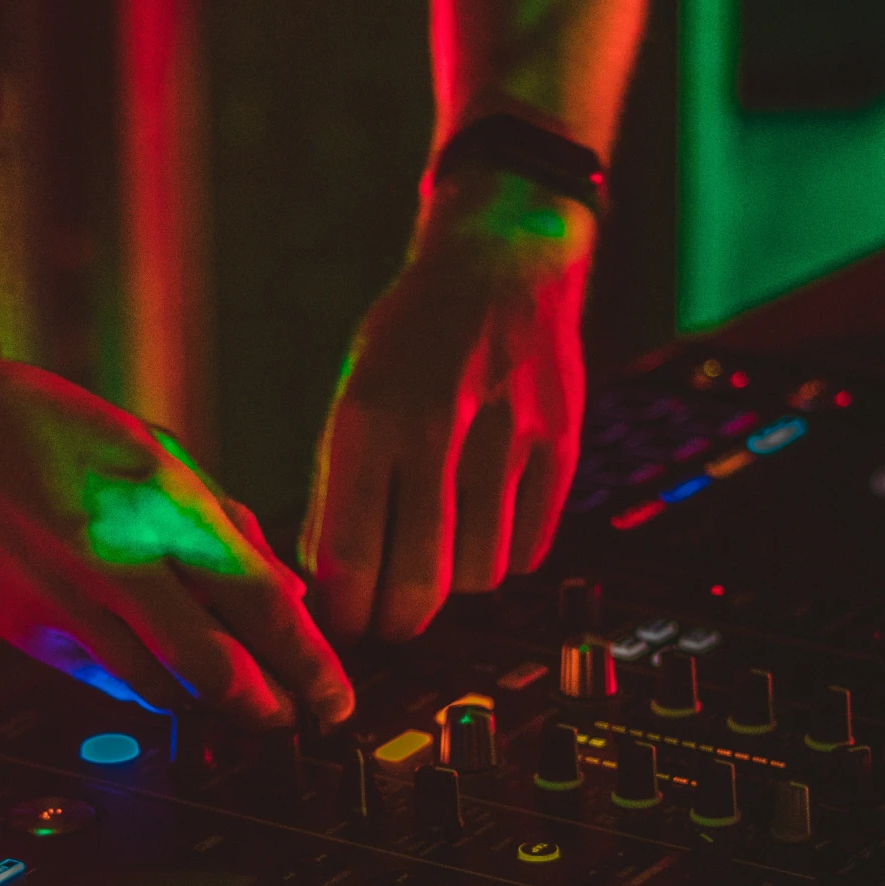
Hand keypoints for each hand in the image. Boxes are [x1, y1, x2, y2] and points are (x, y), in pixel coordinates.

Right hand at [0, 346, 353, 729]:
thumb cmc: (37, 423)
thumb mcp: (150, 447)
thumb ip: (223, 520)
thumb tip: (286, 589)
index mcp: (161, 499)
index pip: (261, 600)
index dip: (309, 662)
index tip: (333, 696)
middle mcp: (118, 557)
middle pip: (217, 667)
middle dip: (267, 709)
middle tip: (293, 724)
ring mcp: (67, 602)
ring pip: (161, 690)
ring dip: (207, 709)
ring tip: (238, 710)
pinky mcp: (26, 632)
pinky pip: (106, 683)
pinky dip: (146, 692)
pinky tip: (166, 686)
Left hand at [301, 168, 594, 643]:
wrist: (503, 259)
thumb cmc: (412, 337)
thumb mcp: (351, 395)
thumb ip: (338, 489)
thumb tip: (326, 585)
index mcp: (368, 419)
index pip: (349, 557)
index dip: (344, 613)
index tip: (343, 626)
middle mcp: (436, 429)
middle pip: (418, 583)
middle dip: (397, 622)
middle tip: (389, 622)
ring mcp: (505, 438)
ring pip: (478, 576)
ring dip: (454, 586)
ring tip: (440, 559)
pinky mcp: (558, 444)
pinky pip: (531, 548)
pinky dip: (506, 556)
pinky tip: (487, 528)